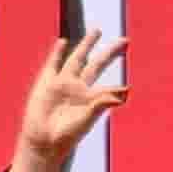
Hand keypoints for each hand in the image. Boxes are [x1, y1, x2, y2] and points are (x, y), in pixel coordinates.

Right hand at [16, 33, 127, 167]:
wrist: (43, 140)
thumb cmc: (67, 133)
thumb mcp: (87, 118)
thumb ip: (104, 102)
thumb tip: (126, 91)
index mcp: (92, 99)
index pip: (110, 88)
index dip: (119, 89)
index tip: (129, 88)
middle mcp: (80, 88)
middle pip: (98, 65)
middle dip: (111, 53)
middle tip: (126, 41)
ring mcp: (63, 83)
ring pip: (78, 58)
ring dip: (87, 45)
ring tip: (97, 31)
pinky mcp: (47, 82)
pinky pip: (53, 64)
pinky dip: (57, 53)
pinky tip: (63, 42)